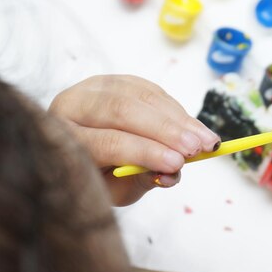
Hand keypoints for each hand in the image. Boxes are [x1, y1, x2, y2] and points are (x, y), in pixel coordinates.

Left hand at [49, 75, 219, 205]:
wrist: (76, 153)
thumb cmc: (95, 178)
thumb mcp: (113, 190)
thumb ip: (140, 179)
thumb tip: (173, 173)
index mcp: (65, 138)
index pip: (109, 141)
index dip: (145, 151)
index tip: (178, 163)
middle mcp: (72, 105)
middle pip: (122, 110)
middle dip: (166, 130)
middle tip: (197, 148)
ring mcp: (93, 87)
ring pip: (140, 95)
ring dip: (179, 118)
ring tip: (206, 141)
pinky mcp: (115, 81)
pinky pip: (150, 89)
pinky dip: (175, 109)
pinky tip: (193, 127)